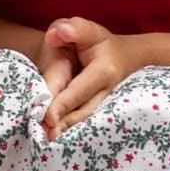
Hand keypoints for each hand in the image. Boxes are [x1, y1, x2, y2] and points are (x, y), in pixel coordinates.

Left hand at [38, 15, 139, 138]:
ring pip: (83, 119)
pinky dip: (70, 129)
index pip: (78, 90)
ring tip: (47, 141)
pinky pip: (83, 120)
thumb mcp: (88, 30)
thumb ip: (73, 29)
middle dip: (63, 124)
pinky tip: (55, 138)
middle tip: (45, 136)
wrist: (124, 56)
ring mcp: (104, 104)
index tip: (48, 118)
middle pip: (82, 111)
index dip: (62, 104)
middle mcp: (106, 92)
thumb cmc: (98, 42)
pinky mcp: (97, 110)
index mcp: (103, 72)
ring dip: (66, 130)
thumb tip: (57, 34)